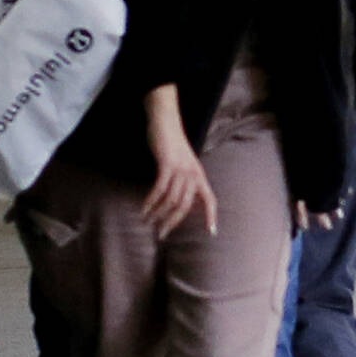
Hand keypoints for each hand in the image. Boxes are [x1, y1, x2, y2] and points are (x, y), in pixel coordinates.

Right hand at [141, 87, 217, 238]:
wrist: (166, 122)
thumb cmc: (172, 143)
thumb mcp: (184, 164)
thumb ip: (185, 181)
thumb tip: (182, 200)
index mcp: (199, 175)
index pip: (210, 199)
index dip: (211, 215)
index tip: (211, 232)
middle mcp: (193, 174)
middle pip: (185, 205)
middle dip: (172, 222)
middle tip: (161, 234)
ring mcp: (181, 169)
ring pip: (171, 200)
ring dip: (158, 213)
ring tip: (147, 221)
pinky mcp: (167, 164)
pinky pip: (159, 189)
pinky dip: (151, 201)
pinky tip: (144, 208)